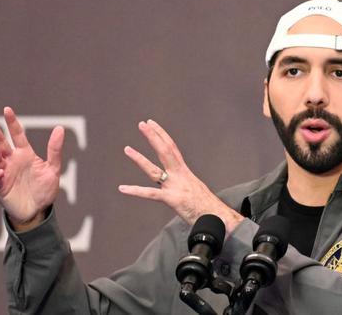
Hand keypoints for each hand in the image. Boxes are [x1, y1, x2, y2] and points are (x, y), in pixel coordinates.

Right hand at [0, 107, 64, 231]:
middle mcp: (13, 162)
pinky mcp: (2, 188)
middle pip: (1, 143)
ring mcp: (6, 174)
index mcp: (25, 155)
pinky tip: (0, 173)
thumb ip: (55, 149)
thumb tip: (60, 128)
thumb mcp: (53, 168)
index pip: (17, 135)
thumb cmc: (45, 189)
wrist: (39, 210)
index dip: (12, 123)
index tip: (7, 110)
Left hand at [118, 120, 242, 231]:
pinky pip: (151, 194)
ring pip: (155, 170)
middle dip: (153, 136)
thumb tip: (183, 188)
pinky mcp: (173, 199)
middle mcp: (180, 176)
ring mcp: (176, 187)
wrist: (219, 217)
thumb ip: (185, 187)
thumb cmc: (208, 207)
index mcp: (185, 173)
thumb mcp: (196, 191)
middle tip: (142, 124)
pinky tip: (122, 188)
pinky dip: (135, 191)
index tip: (152, 124)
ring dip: (139, 159)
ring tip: (127, 149)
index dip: (162, 135)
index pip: (172, 148)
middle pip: (166, 151)